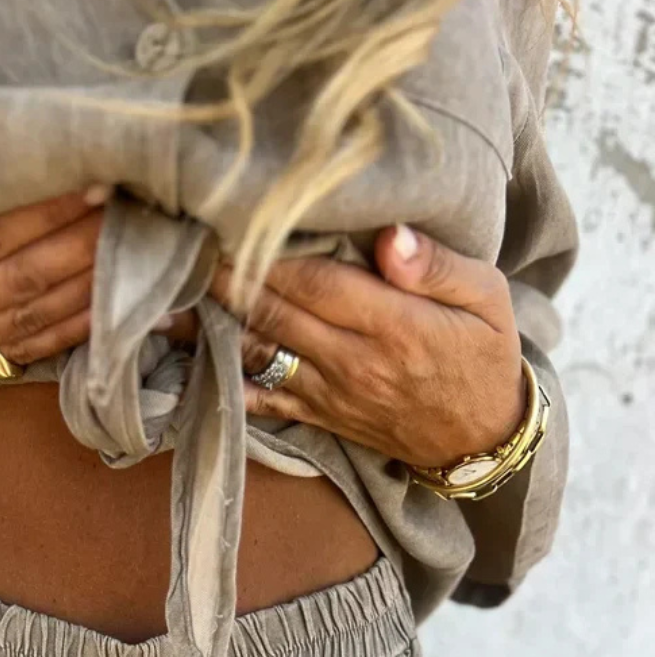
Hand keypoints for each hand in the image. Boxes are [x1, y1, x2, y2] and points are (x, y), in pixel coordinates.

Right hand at [0, 113, 106, 409]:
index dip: (42, 212)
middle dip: (83, 240)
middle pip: (25, 274)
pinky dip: (77, 328)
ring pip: (38, 311)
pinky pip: (33, 348)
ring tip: (138, 245)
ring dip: (91, 280)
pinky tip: (115, 308)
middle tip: (133, 205)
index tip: (90, 182)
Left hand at [206, 226, 526, 467]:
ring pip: (258, 351)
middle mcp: (353, 361)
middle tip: (184, 239)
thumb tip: (391, 235)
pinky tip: (185, 355)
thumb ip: (437, 265)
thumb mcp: (487, 299)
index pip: (316, 282)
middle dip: (226, 276)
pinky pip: (260, 396)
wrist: (480, 437)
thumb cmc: (484, 355)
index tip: (229, 218)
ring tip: (169, 290)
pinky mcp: (318, 414)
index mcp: (394, 326)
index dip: (267, 253)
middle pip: (275, 311)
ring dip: (212, 322)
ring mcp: (330, 392)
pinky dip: (221, 376)